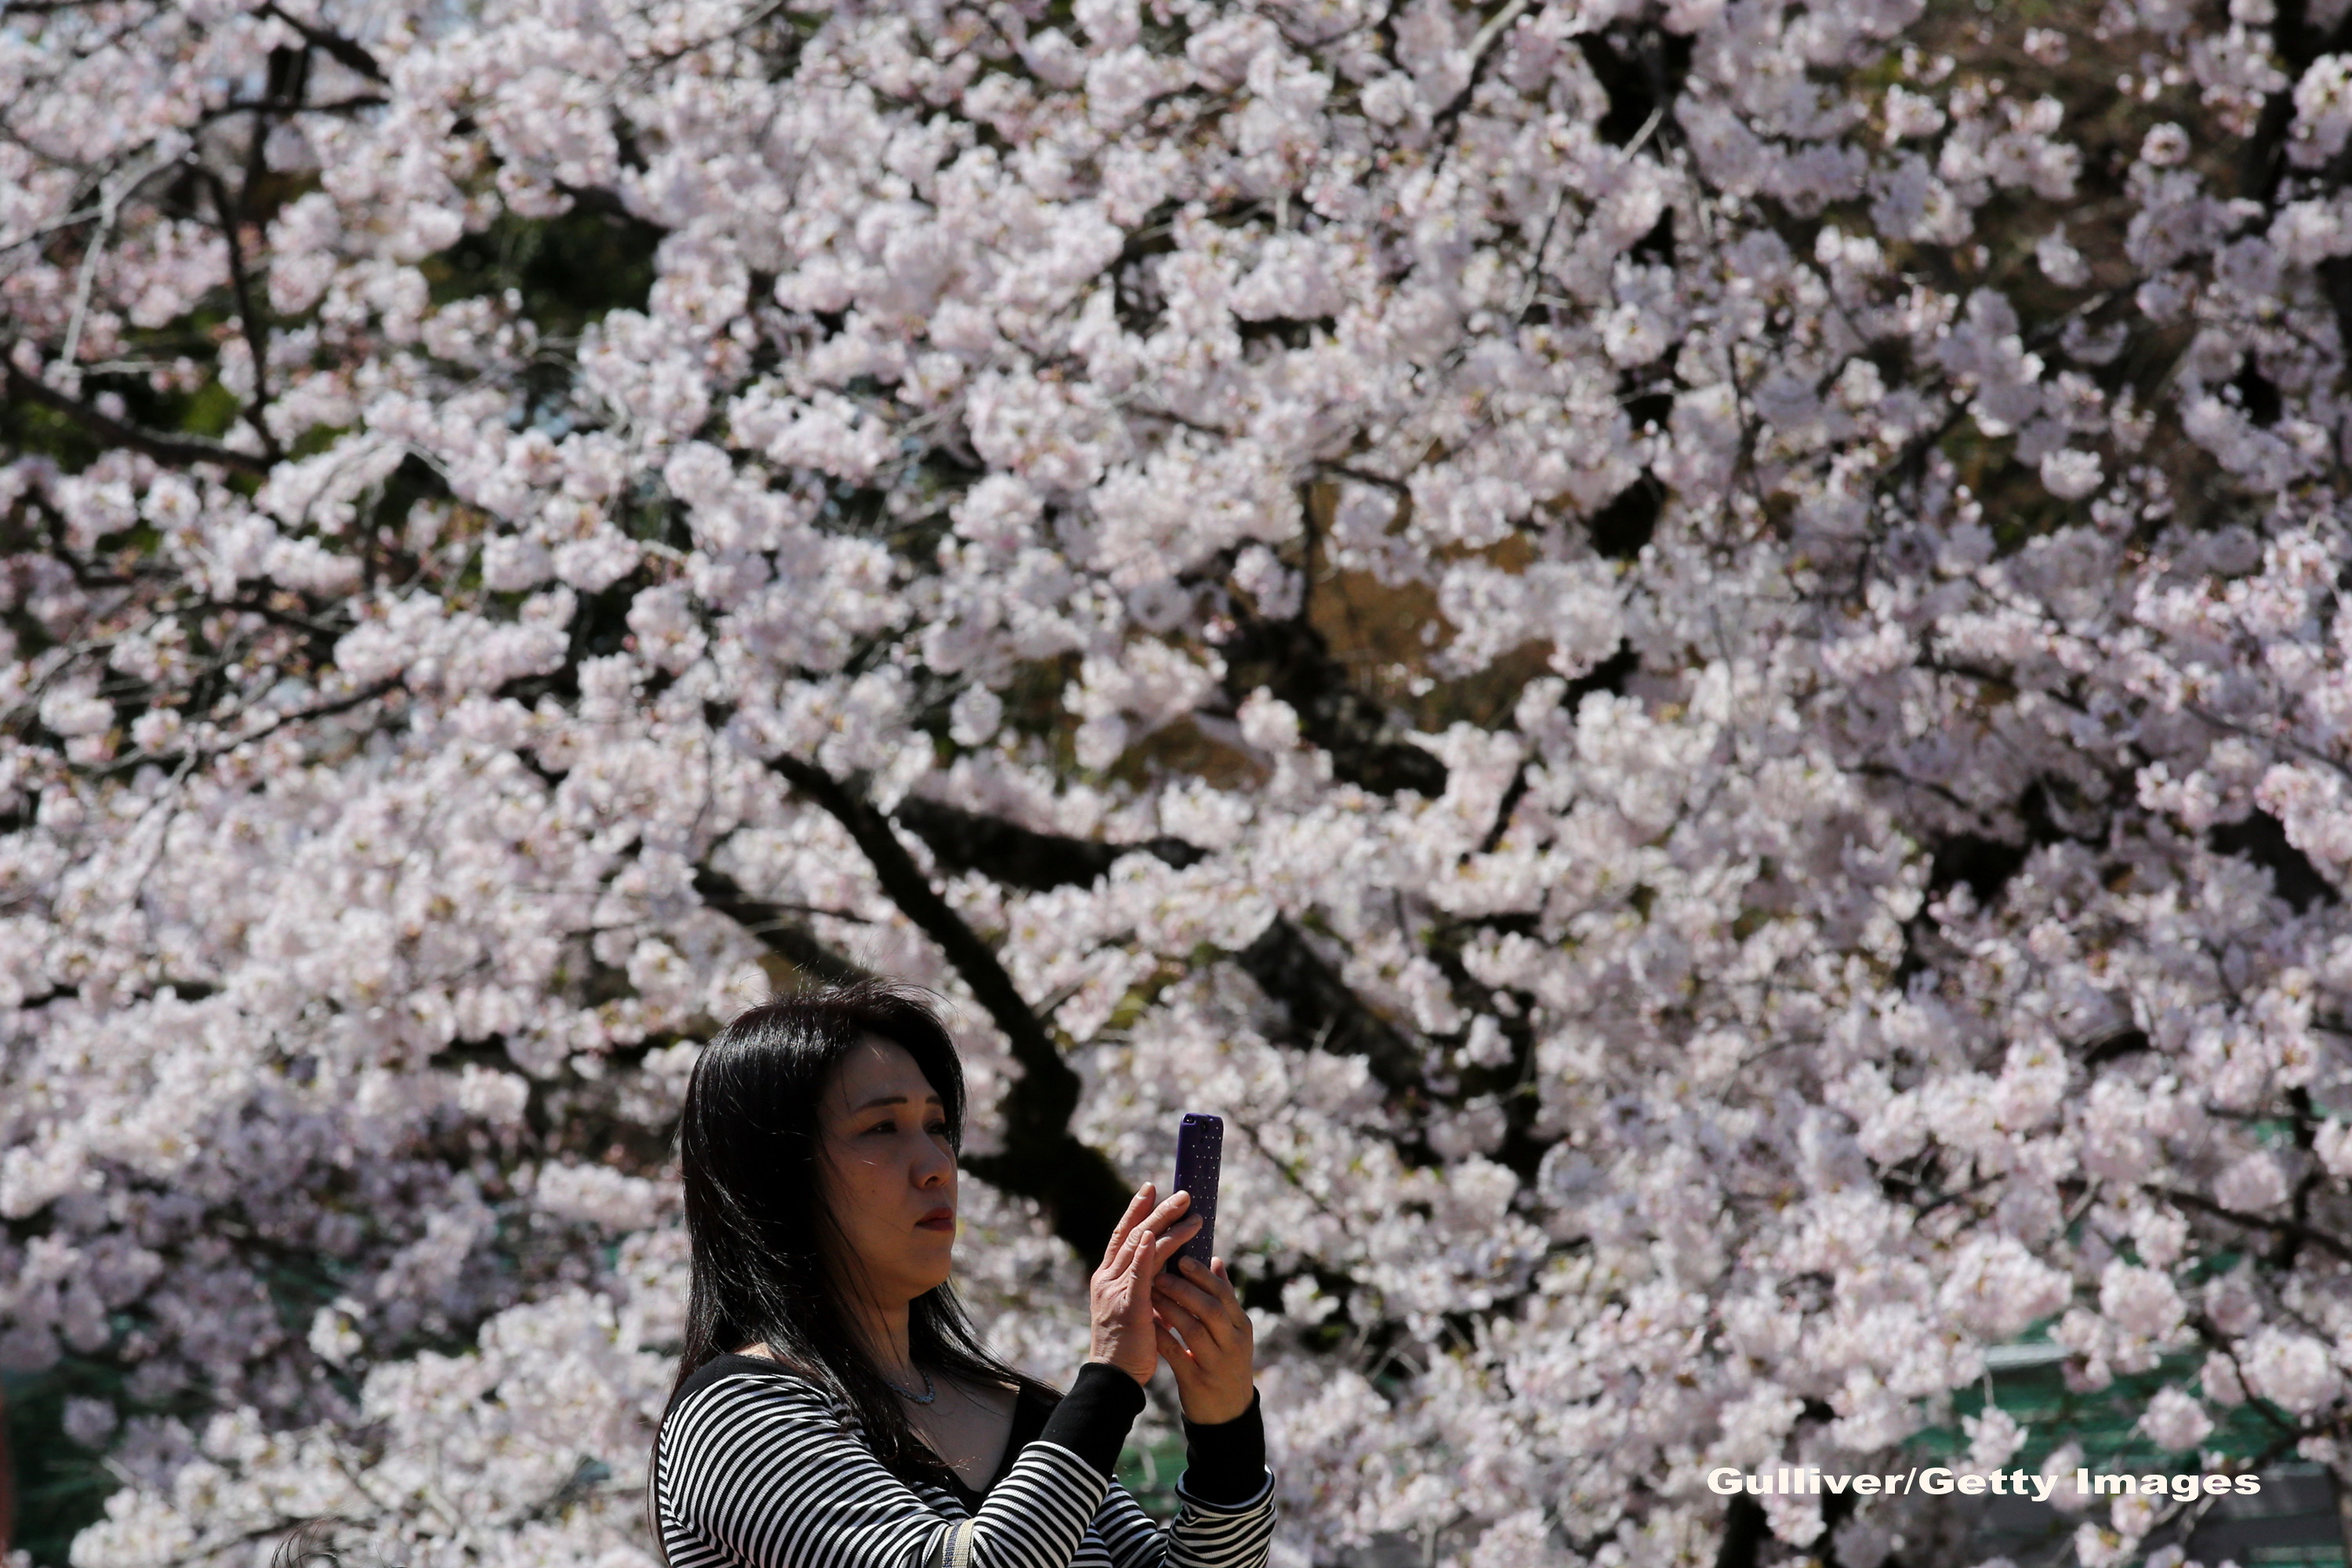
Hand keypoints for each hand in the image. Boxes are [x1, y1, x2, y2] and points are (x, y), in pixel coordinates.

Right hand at [1087, 1183, 1200, 1384]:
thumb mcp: (1136, 1308)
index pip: (1123, 1236)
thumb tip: (1169, 1269)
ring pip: (1140, 1247)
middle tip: (1180, 1193)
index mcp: (1108, 1278)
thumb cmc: (1127, 1346)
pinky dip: (1143, 1251)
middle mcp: (1108, 1278)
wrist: (1114, 1377)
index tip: (1150, 1189)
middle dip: (1156, 1210)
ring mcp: (1116, 1289)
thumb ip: (1147, 1286)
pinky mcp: (1128, 1304)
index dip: (1136, 1211)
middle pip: (1133, 1234)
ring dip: (1164, 1225)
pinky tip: (1153, 1234)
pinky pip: (1136, 1273)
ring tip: (1188, 1209)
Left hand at [1151, 1251, 1255, 1423]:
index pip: (1223, 1294)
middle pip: (1210, 1309)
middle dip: (1184, 1289)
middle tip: (1160, 1274)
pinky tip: (1148, 1324)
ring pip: (1193, 1330)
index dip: (1202, 1276)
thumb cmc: (1226, 1362)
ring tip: (1150, 1294)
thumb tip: (1215, 1260)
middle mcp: (1233, 1344)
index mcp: (1242, 1327)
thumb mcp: (1233, 1332)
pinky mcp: (1197, 1381)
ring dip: (1170, 1309)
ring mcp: (1216, 1364)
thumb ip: (1224, 1298)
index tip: (1182, 1259)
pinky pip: (1176, 1354)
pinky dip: (1162, 1337)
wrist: (1228, 1414)